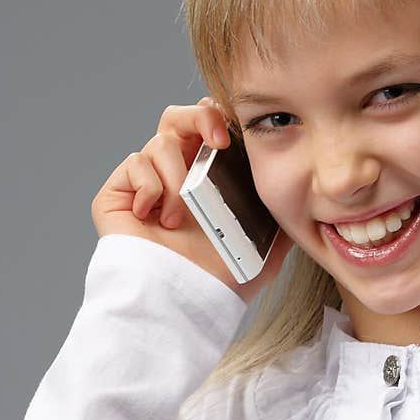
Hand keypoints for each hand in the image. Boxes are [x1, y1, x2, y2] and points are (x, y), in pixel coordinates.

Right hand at [91, 97, 292, 304]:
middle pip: (177, 116)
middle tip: (218, 141)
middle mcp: (173, 173)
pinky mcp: (117, 194)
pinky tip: (156, 219)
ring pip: (158, 143)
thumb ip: (279, 220)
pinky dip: (150, 188)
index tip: (234, 135)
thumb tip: (303, 203)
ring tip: (180, 218)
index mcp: (205, 178)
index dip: (218, 118)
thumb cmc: (218, 281)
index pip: (207, 127)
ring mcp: (144, 182)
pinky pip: (133, 165)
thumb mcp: (264, 248)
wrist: (180, 303)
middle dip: (198, 117)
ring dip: (176, 178)